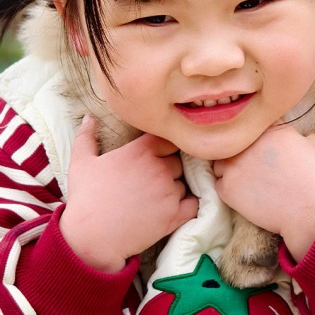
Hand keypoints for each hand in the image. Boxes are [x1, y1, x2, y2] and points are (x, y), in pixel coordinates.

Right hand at [60, 116, 197, 271]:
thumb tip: (89, 116)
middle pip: (178, 162)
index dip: (163, 148)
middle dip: (168, 169)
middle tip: (151, 181)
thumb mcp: (80, 163)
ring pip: (184, 183)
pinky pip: (193, 203)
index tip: (154, 157)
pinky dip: (187, 205)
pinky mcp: (175, 214)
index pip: (168, 140)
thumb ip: (86, 136)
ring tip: (154, 198)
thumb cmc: (85, 198)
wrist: (89, 238)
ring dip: (175, 189)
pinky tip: (173, 208)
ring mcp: (169, 191)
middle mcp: (160, 168)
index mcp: (141, 151)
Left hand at [213, 124, 314, 261]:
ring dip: (230, 167)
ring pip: (220, 161)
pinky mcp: (227, 188)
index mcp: (270, 129)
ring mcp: (234, 165)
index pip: (255, 125)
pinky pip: (219, 183)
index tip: (264, 146)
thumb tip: (300, 137)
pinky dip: (228, 187)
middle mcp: (248, 144)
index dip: (259, 135)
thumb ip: (303, 135)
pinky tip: (242, 193)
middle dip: (241, 151)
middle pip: (234, 142)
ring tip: (244, 178)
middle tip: (251, 162)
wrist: (308, 210)